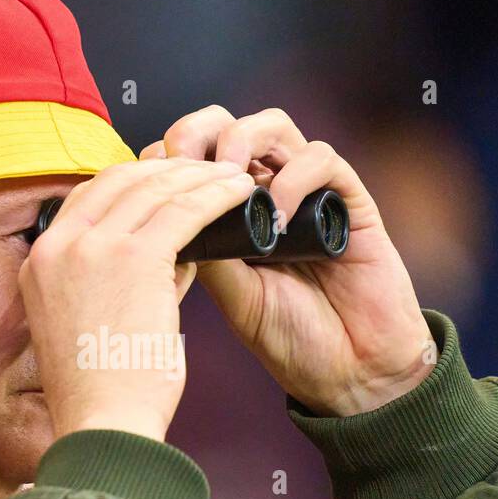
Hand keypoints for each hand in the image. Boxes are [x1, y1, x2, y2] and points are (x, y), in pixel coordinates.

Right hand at [18, 157, 254, 441]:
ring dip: (200, 176)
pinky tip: (240, 192)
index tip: (170, 182)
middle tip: (209, 170)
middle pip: (121, 179)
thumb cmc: (105, 391)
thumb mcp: (92, 323)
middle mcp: (59, 245)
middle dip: (170, 169)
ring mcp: (92, 247)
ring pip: (156, 187)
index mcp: (40, 261)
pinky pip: (184, 209)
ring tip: (233, 176)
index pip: (89, 196)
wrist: (104, 426)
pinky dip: (216, 195)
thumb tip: (178, 253)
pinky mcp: (135, 258)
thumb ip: (125, 281)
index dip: (135, 180)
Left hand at [141, 105, 433, 415]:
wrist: (351, 373)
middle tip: (182, 160)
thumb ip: (208, 253)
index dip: (168, 155)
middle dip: (198, 131)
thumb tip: (166, 213)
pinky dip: (295, 177)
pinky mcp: (348, 200)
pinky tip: (281, 217)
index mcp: (230, 214)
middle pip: (228, 126)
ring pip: (273, 126)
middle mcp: (267, 193)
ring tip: (228, 176)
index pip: (194, 156)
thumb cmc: (292, 339)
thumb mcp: (233, 297)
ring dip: (243, 139)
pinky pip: (321, 158)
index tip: (146, 176)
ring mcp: (308, 192)